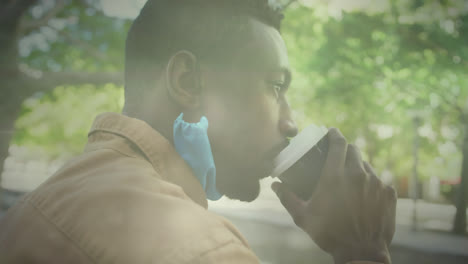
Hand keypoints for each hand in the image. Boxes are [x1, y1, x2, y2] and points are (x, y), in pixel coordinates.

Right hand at [272, 128, 395, 263]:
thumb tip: (275, 185)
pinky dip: (370, 184)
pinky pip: (379, 181)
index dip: (334, 134)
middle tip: (337, 157)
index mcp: (334, 176)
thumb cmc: (329, 234)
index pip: (338, 143)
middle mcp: (357, 175)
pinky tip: (363, 197)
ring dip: (357, 169)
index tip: (330, 132)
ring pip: (366, 166)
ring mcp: (376, 183)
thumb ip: (287, 198)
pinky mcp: (389, 193)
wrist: (361, 252)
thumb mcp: (302, 216)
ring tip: (350, 181)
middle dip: (345, 150)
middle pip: (353, 150)